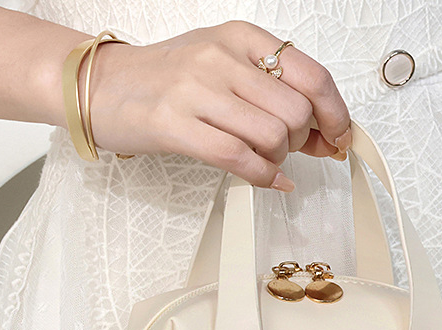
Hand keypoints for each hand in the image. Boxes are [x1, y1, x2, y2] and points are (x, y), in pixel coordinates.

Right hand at [81, 20, 352, 190]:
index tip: (339, 136)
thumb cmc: (167, 81)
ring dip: (279, 158)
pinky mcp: (177, 126)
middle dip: (302, 140)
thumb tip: (327, 135)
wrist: (101, 86)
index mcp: (241, 38)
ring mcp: (198, 90)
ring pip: (273, 135)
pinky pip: (241, 159)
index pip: (312, 75)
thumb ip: (273, 95)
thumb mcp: (224, 69)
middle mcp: (222, 58)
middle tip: (286, 148)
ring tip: (264, 159)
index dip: (336, 113)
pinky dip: (264, 177)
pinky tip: (268, 179)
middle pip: (297, 111)